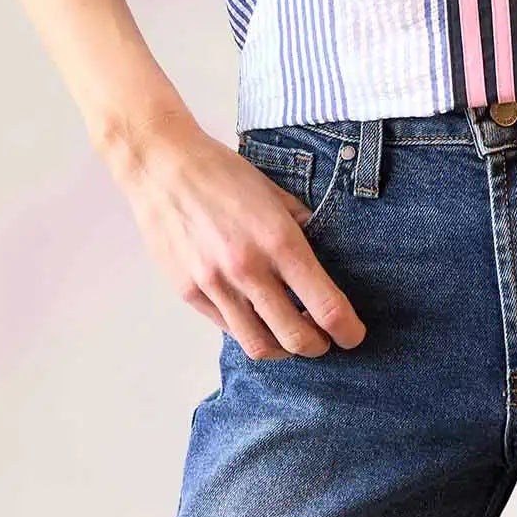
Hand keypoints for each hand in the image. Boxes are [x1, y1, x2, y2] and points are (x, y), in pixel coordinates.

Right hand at [108, 110, 367, 360]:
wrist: (162, 166)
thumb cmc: (222, 172)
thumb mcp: (274, 192)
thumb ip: (301, 225)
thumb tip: (323, 253)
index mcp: (279, 240)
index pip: (325, 305)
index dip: (347, 330)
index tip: (353, 335)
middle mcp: (248, 268)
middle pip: (296, 337)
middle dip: (319, 346)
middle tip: (326, 341)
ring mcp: (215, 285)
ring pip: (259, 345)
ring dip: (283, 350)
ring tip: (291, 337)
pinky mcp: (189, 293)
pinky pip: (228, 329)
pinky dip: (249, 330)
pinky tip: (256, 317)